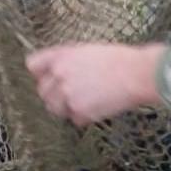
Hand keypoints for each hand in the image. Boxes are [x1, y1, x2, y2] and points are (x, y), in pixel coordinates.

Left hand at [26, 42, 164, 126]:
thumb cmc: (121, 60)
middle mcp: (59, 75)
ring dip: (66, 108)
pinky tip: (98, 108)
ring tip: (84, 103)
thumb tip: (60, 72)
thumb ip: (69, 60)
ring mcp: (67, 94)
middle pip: (42, 91)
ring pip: (55, 108)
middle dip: (54, 95)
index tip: (47, 78)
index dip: (41, 73)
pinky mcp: (79, 111)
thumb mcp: (89, 51)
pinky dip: (84, 118)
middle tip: (70, 95)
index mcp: (61, 56)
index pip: (34, 65)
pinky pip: (74, 120)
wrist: (136, 74)